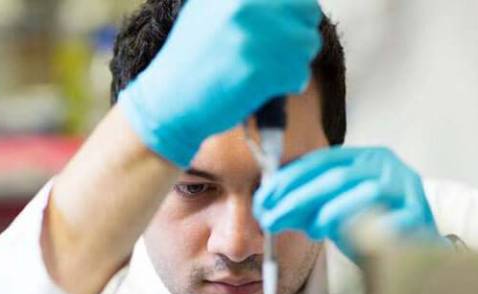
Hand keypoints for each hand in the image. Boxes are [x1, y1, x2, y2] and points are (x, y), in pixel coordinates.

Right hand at [118, 0, 321, 168]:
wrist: (169, 100)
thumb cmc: (193, 59)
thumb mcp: (209, 10)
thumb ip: (246, 2)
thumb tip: (289, 3)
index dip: (292, 14)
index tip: (279, 31)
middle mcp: (245, 2)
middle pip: (308, 12)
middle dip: (298, 35)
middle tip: (276, 54)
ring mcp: (254, 34)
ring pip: (308, 44)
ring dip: (294, 62)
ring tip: (265, 72)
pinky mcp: (260, 68)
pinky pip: (300, 73)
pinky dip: (289, 85)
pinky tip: (263, 87)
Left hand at [253, 147, 444, 258]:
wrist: (415, 254)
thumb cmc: (370, 229)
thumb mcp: (331, 212)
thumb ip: (303, 207)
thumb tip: (266, 209)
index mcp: (362, 159)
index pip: (319, 161)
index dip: (288, 180)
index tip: (263, 199)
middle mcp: (384, 167)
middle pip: (335, 177)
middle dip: (297, 199)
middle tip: (271, 219)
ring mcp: (405, 188)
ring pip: (363, 193)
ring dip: (330, 213)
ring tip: (313, 230)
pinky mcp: (419, 215)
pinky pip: (390, 221)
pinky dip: (366, 229)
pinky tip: (346, 237)